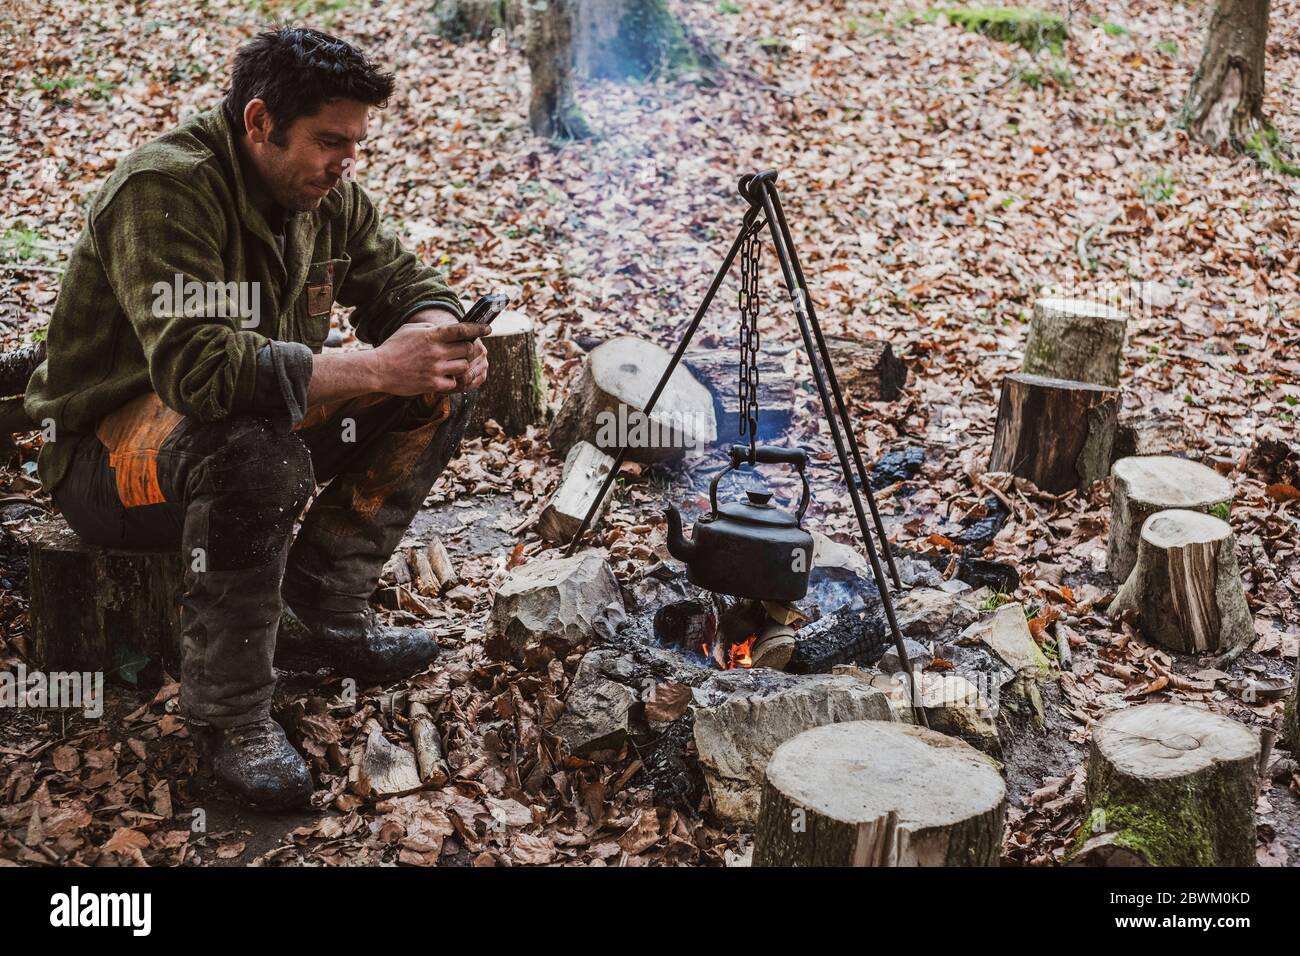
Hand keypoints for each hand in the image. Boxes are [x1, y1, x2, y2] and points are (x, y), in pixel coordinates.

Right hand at [373, 320, 490, 395]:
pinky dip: (451, 381)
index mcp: (432, 335)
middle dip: (468, 350)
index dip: (478, 329)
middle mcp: (436, 351)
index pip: (462, 329)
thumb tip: (447, 330)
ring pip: (463, 367)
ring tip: (450, 365)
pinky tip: (442, 378)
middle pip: (468, 349)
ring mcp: (435, 369)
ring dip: (460, 366)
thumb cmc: (394, 347)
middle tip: (463, 352)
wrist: (378, 369)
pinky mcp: (432, 384)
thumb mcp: (411, 329)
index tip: (487, 329)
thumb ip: (430, 329)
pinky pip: (453, 383)